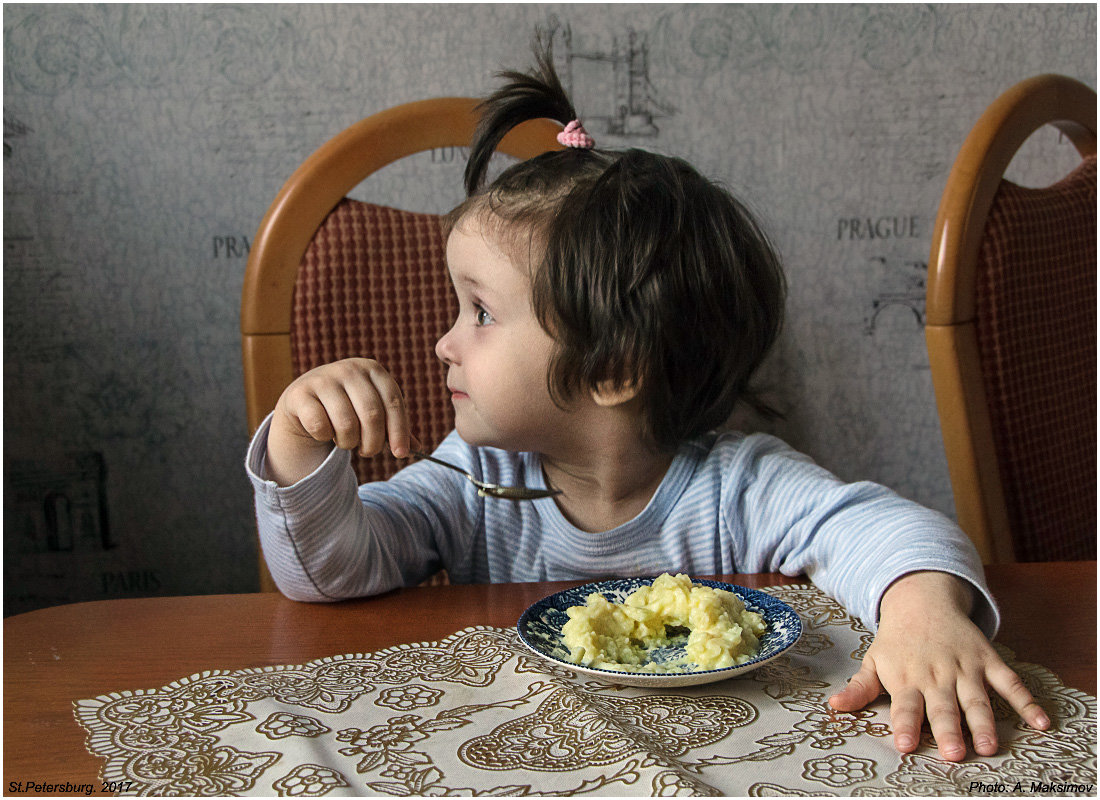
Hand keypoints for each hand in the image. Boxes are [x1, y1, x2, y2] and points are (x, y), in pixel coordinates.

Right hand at [266, 358, 418, 485]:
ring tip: (346, 440)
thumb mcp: (373, 413)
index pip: (393, 402)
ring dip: (348, 443)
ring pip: (346, 424)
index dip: (399, 431)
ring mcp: (323, 378)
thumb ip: (394, 428)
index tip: (401, 454)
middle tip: (368, 451)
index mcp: (373, 370)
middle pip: (372, 415)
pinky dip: (324, 437)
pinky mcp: (299, 392)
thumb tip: (416, 448)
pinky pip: (320, 426)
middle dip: (373, 443)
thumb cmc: (348, 408)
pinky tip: (324, 432)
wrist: (306, 402)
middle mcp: (349, 369)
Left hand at [828, 571, 1049, 760]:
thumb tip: (833, 707)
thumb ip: (859, 688)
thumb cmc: (896, 642)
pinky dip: (1027, 701)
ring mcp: (965, 667)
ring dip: (983, 722)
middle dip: (948, 730)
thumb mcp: (873, 661)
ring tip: (988, 745)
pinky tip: (1041, 722)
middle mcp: (936, 675)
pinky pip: (1010, 681)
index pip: (905, 707)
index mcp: (906, 678)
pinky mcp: (988, 660)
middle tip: (953, 754)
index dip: (905, 726)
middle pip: (943, 707)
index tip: (905, 746)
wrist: (922, 601)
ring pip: (976, 698)